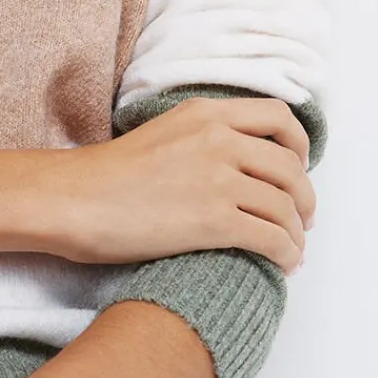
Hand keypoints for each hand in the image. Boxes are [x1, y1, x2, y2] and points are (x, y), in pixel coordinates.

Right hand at [43, 95, 313, 272]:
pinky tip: (282, 264)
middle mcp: (218, 139)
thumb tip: (237, 162)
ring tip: (292, 248)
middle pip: (290, 166)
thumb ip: (202, 135)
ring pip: (286, 206)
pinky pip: (272, 237)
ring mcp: (217, 178)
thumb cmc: (105, 176)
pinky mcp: (214, 220)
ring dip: (297, 231)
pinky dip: (287, 253)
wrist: (73, 200)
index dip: (299, 145)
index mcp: (206, 113)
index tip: (298, 167)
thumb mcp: (161, 132)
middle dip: (305, 196)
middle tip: (303, 217)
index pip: (279, 117)